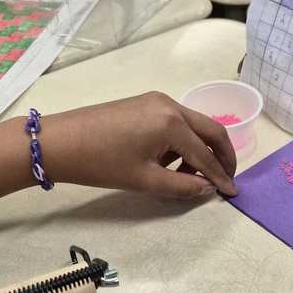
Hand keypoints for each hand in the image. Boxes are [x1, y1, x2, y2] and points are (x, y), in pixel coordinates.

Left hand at [0, 92, 237, 205]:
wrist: (59, 142)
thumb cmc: (101, 163)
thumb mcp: (144, 180)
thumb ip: (182, 185)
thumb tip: (208, 189)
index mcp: (172, 123)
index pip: (206, 154)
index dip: (221, 176)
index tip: (233, 193)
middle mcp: (170, 105)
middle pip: (211, 130)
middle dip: (222, 156)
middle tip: (226, 179)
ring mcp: (157, 100)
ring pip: (194, 125)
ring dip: (200, 149)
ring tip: (191, 176)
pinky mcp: (145, 102)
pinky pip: (176, 121)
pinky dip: (182, 141)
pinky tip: (171, 161)